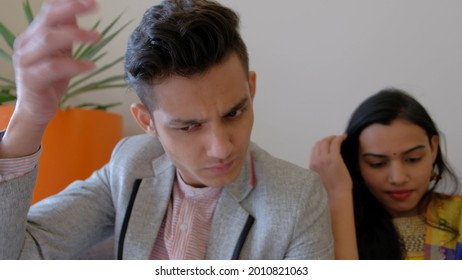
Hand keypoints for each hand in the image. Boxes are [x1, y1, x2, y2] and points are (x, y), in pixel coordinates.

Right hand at [13, 0, 99, 124]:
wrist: (35, 110)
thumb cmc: (50, 81)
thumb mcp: (60, 54)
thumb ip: (66, 35)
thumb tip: (77, 13)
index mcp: (34, 36)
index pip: (48, 10)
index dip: (68, 2)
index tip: (91, 0)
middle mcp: (27, 45)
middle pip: (48, 19)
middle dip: (71, 9)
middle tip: (95, 6)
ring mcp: (26, 61)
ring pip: (49, 40)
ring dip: (76, 35)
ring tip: (98, 37)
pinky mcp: (32, 79)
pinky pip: (53, 67)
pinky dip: (74, 64)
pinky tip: (90, 65)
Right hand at [310, 135, 358, 258]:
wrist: (336, 196)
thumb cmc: (330, 191)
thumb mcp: (318, 179)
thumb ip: (319, 170)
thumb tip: (325, 164)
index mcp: (311, 167)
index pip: (314, 150)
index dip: (321, 144)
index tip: (328, 143)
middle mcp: (316, 161)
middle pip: (319, 143)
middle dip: (326, 139)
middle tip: (334, 138)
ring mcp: (325, 159)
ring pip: (326, 141)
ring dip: (333, 137)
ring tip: (339, 137)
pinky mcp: (334, 158)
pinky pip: (335, 143)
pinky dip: (339, 138)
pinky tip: (344, 137)